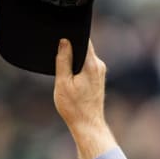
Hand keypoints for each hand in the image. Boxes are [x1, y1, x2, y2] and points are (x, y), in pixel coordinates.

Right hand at [53, 39, 116, 158]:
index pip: (84, 40)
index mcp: (91, 64)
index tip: (63, 33)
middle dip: (71, 48)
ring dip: (74, 60)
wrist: (88, 125)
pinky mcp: (98, 79)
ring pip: (85, 57)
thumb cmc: (75, 107)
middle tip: (58, 55)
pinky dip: (77, 68)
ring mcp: (100, 72)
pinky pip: (86, 66)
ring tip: (64, 71)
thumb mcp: (63, 82)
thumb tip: (64, 41)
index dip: (73, 34)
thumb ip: (63, 60)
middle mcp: (99, 66)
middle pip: (84, 48)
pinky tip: (70, 79)